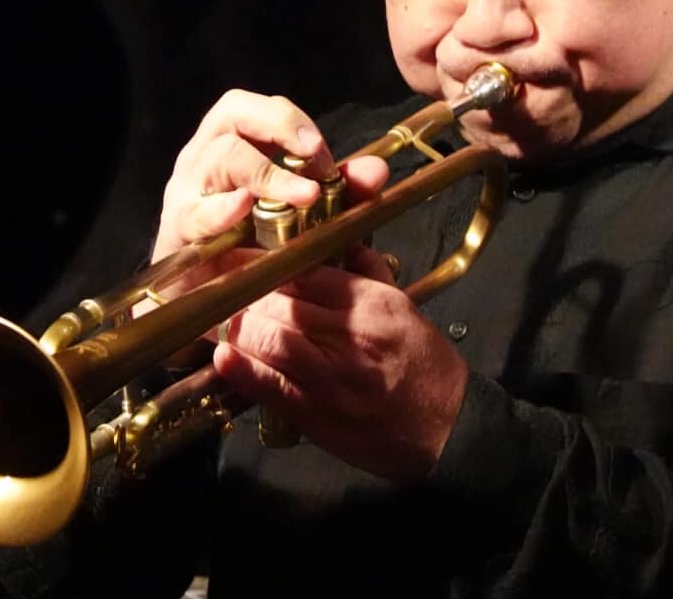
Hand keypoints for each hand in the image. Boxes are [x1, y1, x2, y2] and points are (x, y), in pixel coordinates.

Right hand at [146, 90, 388, 302]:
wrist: (204, 294)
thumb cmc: (251, 241)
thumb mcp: (302, 213)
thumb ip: (340, 191)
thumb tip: (378, 171)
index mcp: (230, 141)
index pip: (257, 108)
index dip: (292, 121)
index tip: (324, 153)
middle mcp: (203, 156)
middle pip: (232, 115)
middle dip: (280, 127)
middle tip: (316, 155)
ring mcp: (186, 190)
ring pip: (220, 157)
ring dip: (268, 174)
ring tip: (303, 195)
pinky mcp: (179, 229)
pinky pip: (196, 213)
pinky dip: (223, 209)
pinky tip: (245, 208)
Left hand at [213, 244, 468, 481]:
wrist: (449, 427)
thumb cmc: (426, 367)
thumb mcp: (404, 308)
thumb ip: (368, 275)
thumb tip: (341, 244)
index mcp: (372, 304)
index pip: (306, 272)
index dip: (266, 265)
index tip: (244, 263)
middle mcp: (350, 335)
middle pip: (281, 303)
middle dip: (246, 296)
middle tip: (224, 294)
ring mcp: (333, 377)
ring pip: (271, 339)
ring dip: (239, 330)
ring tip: (224, 324)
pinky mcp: (319, 414)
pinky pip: (272, 387)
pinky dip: (243, 371)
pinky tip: (223, 358)